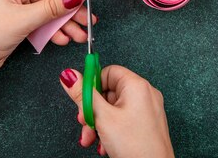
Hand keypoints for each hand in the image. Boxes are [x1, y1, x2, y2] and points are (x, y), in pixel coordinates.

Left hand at [0, 0, 95, 77]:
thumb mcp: (24, 19)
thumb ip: (52, 7)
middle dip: (70, 10)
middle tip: (87, 21)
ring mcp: (19, 5)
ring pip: (50, 10)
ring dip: (65, 23)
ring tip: (79, 36)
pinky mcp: (21, 20)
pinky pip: (44, 21)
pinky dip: (54, 30)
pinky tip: (64, 39)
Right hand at [59, 65, 173, 157]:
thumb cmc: (135, 146)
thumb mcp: (101, 117)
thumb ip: (83, 95)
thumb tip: (69, 75)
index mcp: (137, 85)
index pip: (108, 71)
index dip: (92, 85)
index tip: (81, 98)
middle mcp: (145, 94)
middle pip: (109, 93)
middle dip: (93, 111)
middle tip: (85, 123)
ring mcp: (147, 110)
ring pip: (114, 109)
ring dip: (99, 124)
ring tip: (92, 139)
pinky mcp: (147, 124)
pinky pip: (124, 120)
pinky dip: (111, 130)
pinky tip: (105, 145)